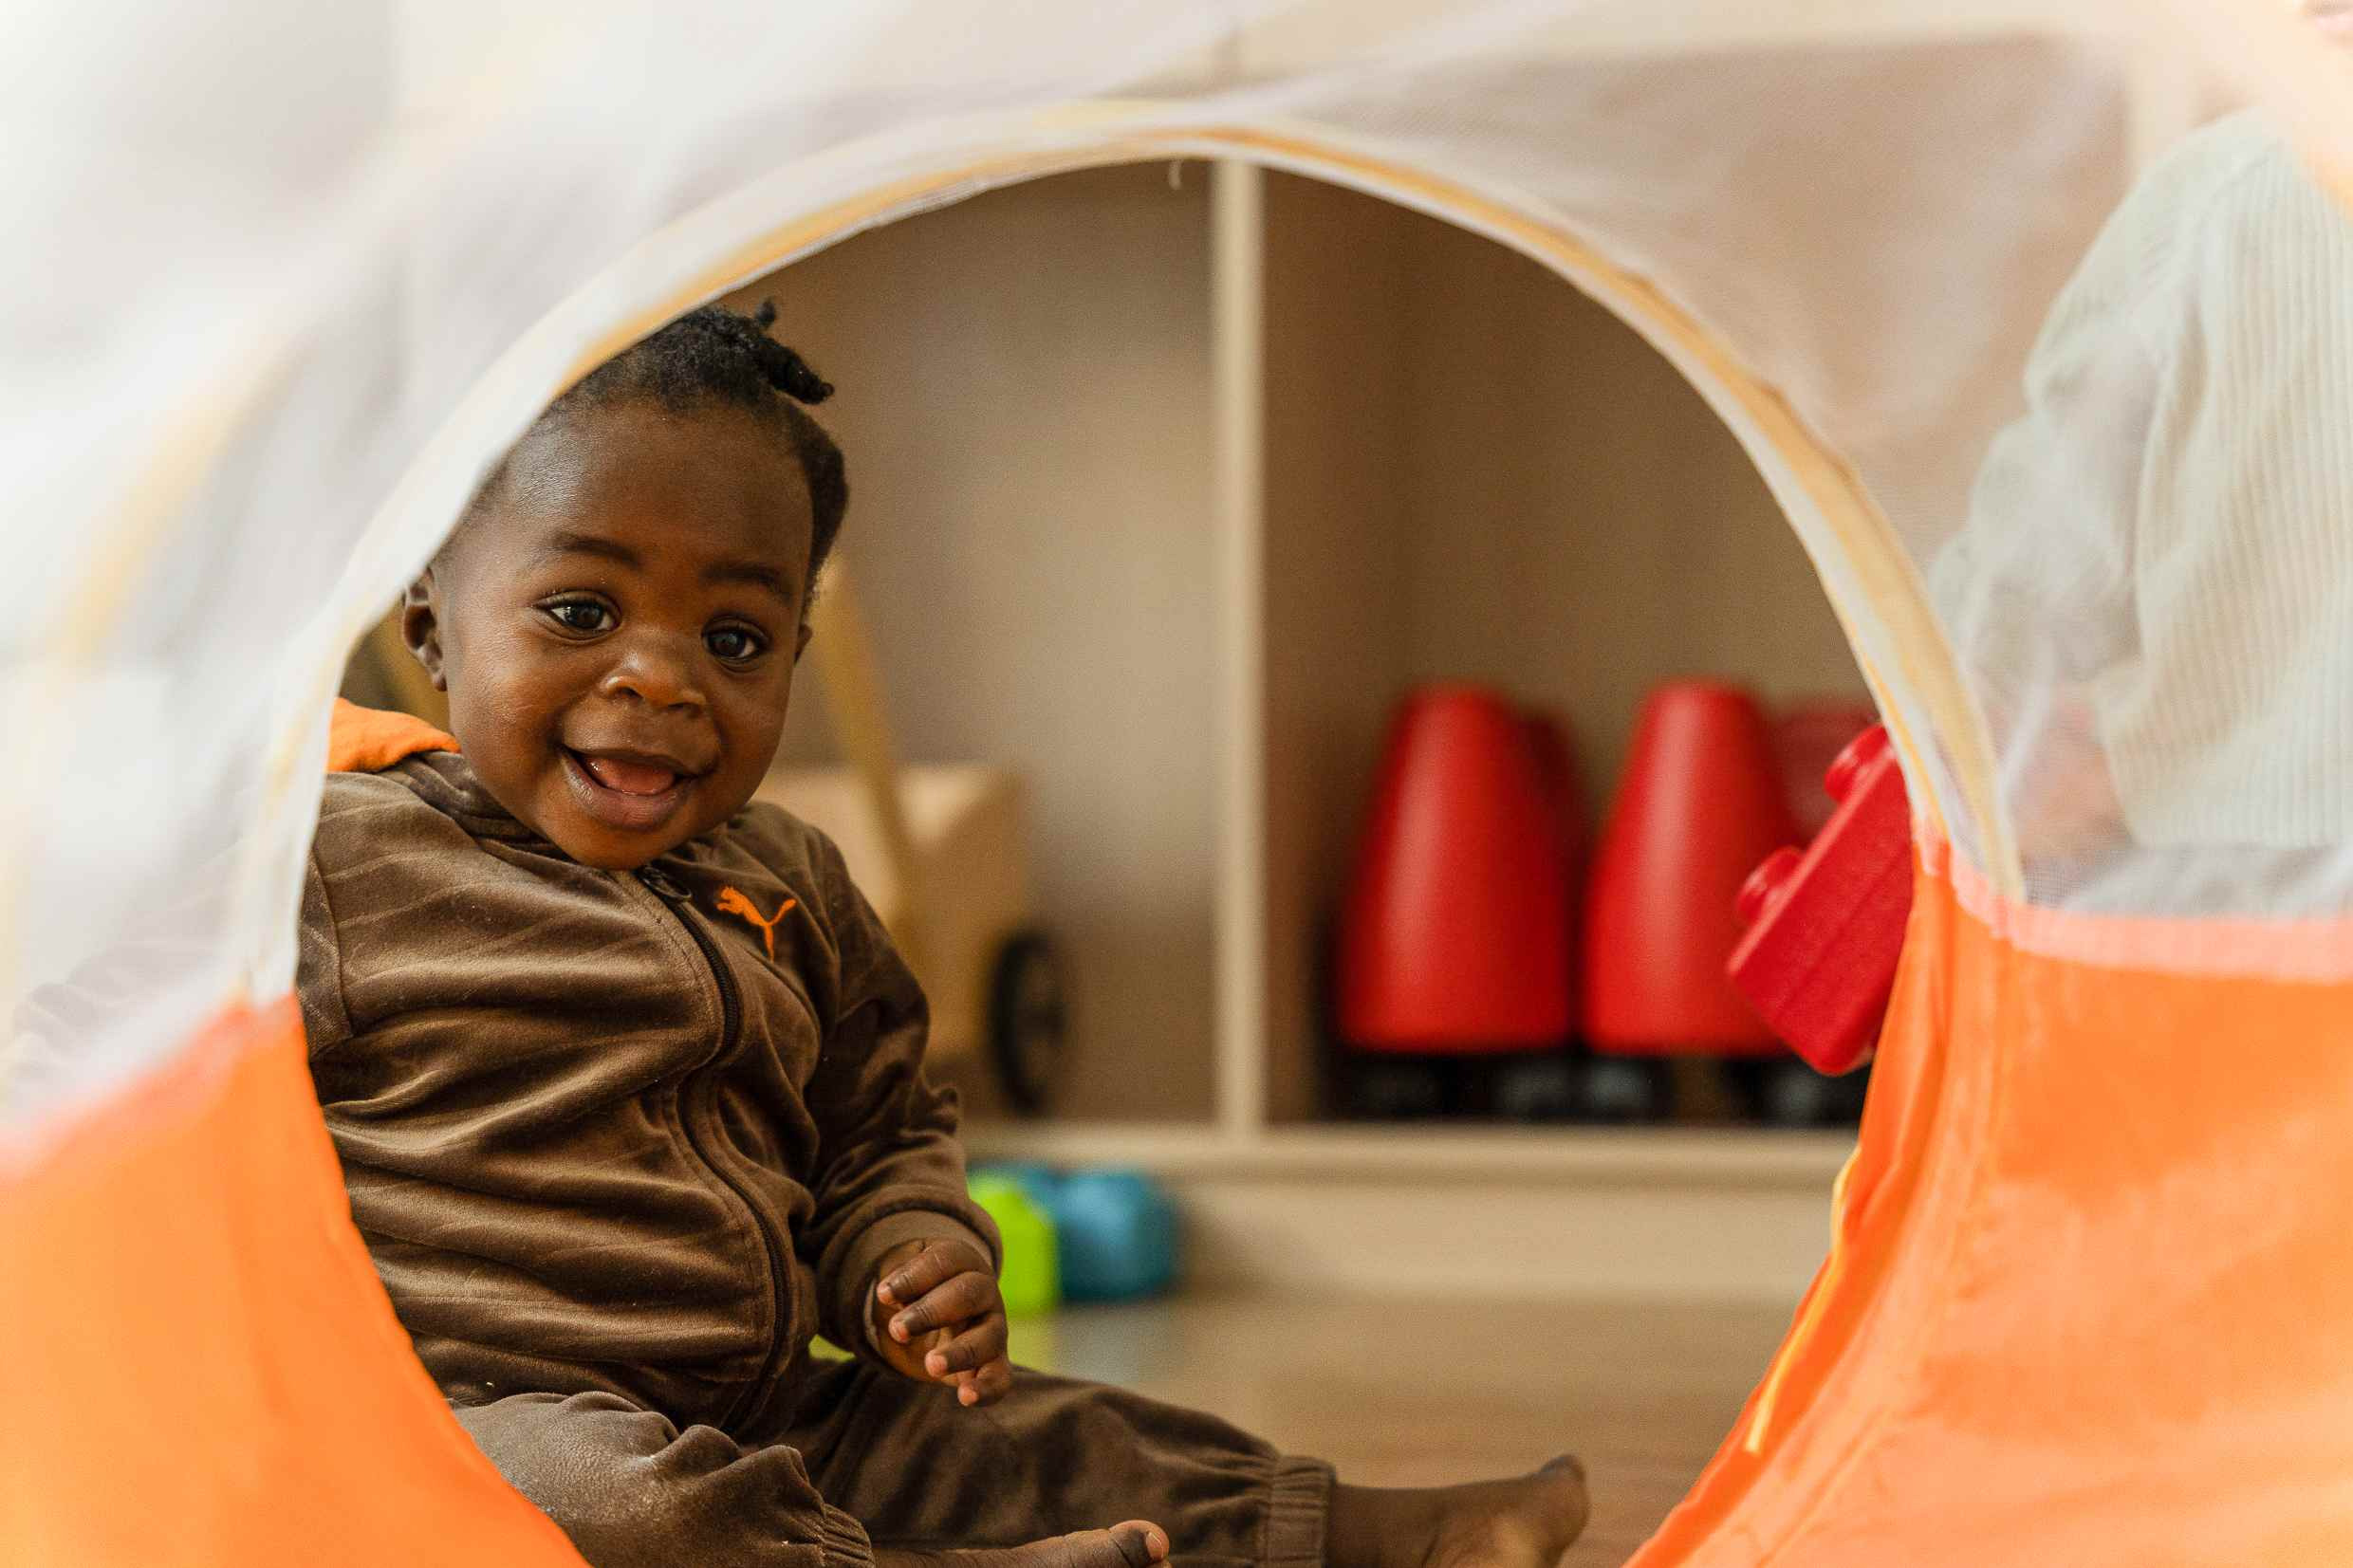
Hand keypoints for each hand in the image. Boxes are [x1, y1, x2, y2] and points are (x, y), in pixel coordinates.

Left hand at [869, 1236, 1011, 1406]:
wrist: (943, 1313)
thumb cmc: (922, 1287)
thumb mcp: (908, 1274)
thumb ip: (899, 1279)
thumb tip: (889, 1293)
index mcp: (962, 1262)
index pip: (943, 1262)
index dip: (913, 1277)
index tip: (883, 1294)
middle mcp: (985, 1292)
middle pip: (968, 1295)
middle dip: (930, 1312)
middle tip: (897, 1329)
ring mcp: (994, 1328)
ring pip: (987, 1338)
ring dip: (959, 1352)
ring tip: (931, 1365)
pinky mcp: (996, 1363)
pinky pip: (1000, 1378)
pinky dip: (986, 1389)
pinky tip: (966, 1397)